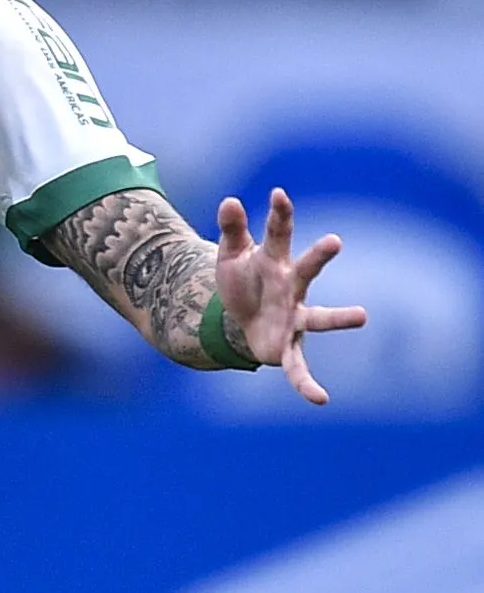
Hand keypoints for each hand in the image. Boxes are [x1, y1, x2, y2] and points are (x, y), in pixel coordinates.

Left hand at [215, 188, 366, 403]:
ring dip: (339, 317)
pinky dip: (306, 383)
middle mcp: (291, 288)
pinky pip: (298, 367)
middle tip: (334, 240)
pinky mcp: (286, 346)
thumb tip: (229, 199)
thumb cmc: (242, 279)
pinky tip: (320, 399)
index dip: (279, 213)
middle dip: (318, 256)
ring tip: (363, 316)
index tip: (278, 193)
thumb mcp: (230, 254)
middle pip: (307, 269)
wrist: (239, 318)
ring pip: (318, 317)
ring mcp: (293, 317)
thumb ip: (232, 229)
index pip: (278, 234)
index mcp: (275, 261)